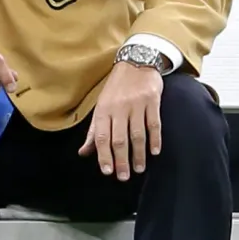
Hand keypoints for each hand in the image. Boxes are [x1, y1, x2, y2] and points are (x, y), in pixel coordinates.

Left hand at [79, 61, 163, 180]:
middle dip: (121, 160)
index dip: (103, 155)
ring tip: (138, 169)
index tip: (107, 171)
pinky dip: (155, 139)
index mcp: (103, 110)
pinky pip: (154, 124)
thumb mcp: (101, 107)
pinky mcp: (152, 101)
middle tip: (123, 177)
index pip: (101, 137)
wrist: (136, 62)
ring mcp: (136, 105)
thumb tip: (83, 152)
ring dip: (138, 154)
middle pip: (119, 139)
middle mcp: (118, 108)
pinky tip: (154, 152)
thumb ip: (94, 131)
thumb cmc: (116, 89)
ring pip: (137, 134)